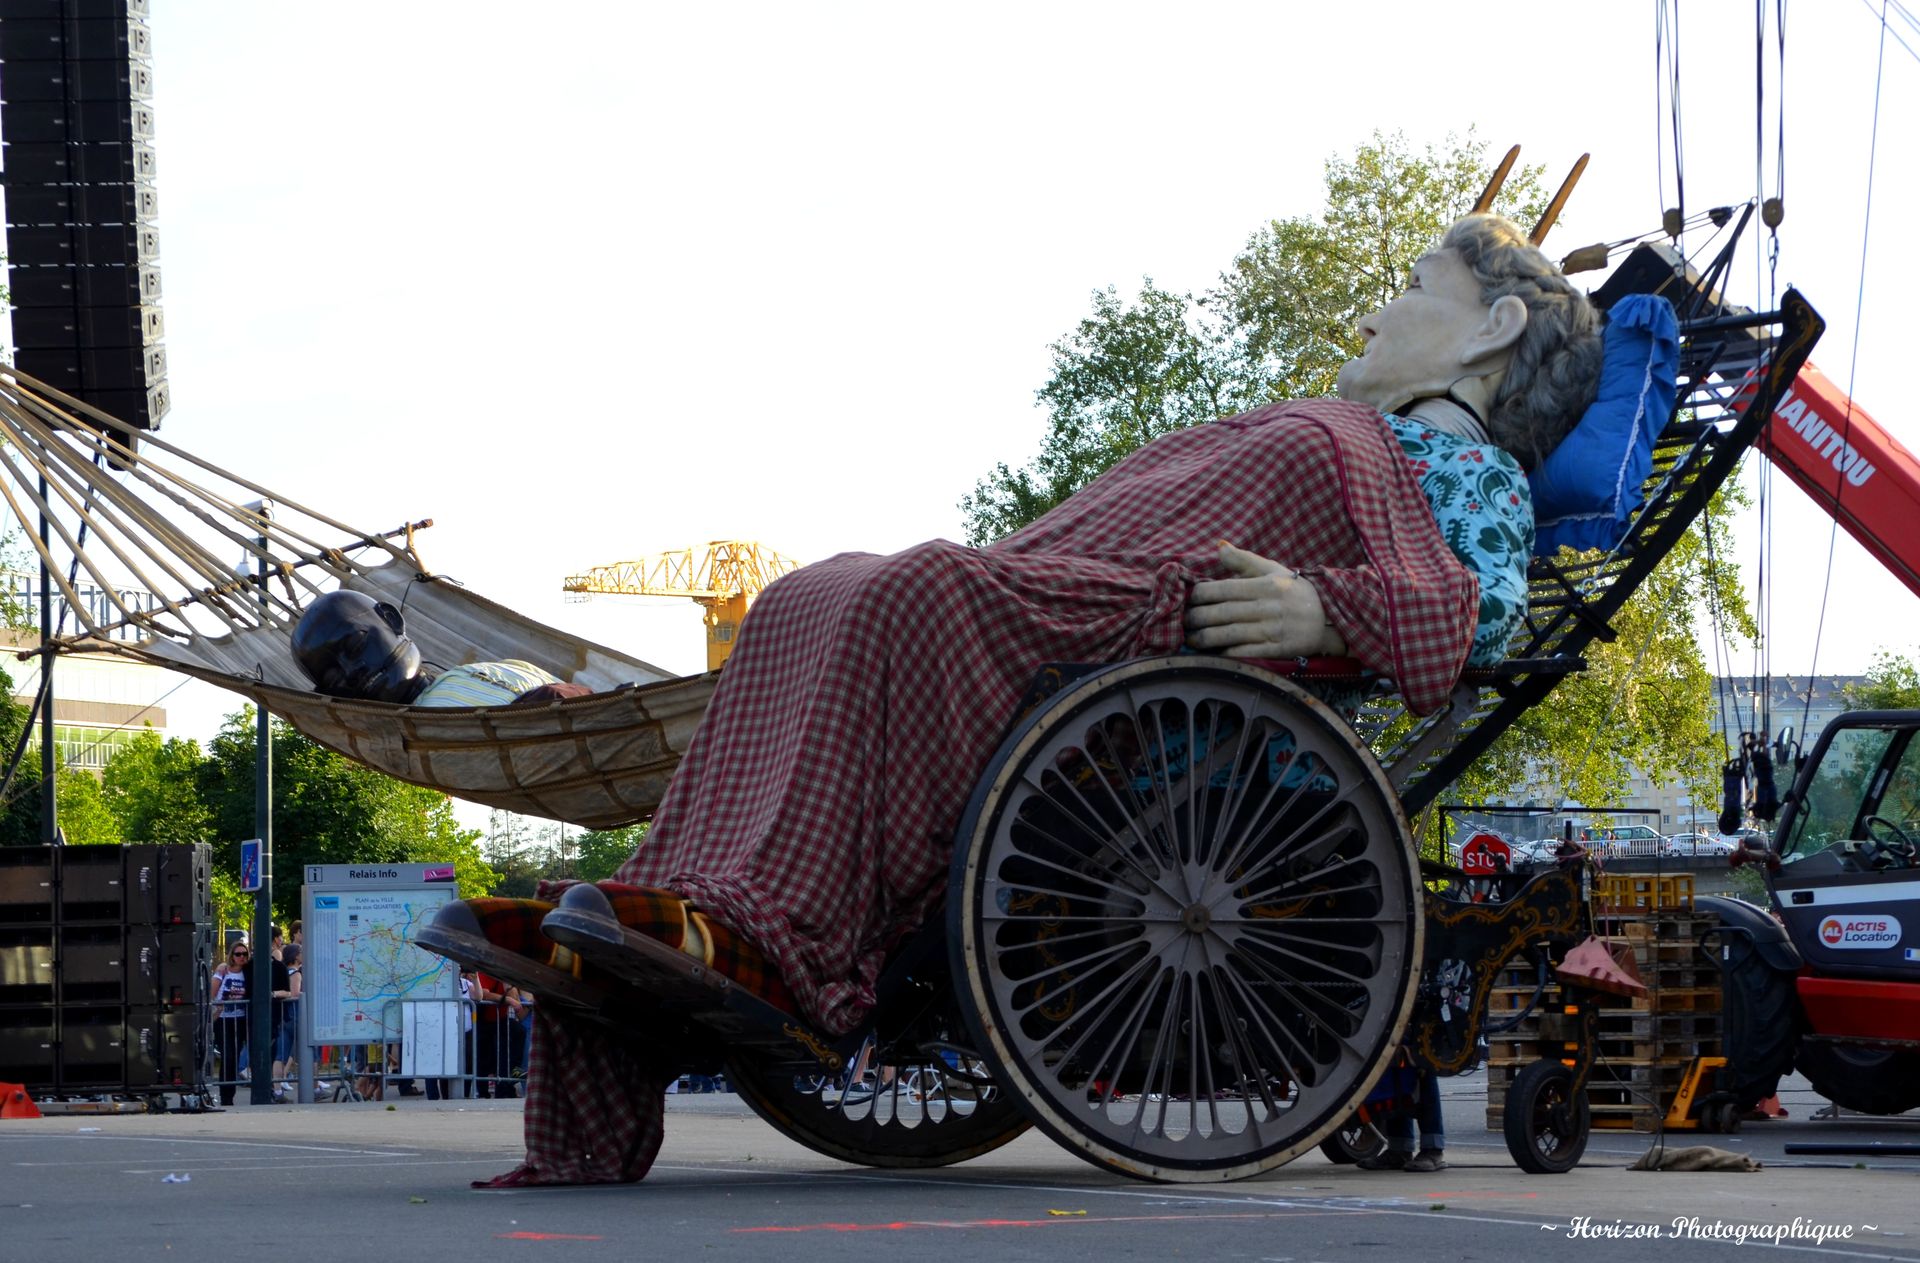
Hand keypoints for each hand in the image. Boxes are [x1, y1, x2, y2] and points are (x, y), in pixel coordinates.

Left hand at [1185, 542, 1347, 657]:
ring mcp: (1274, 630)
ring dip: (1206, 639)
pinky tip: (1213, 653)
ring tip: (1190, 640)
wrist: (1330, 619)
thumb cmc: (1295, 592)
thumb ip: (1244, 560)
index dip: (1201, 595)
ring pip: (1231, 634)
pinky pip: (1247, 653)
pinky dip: (1227, 654)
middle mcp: (1269, 607)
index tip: (1188, 599)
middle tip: (1183, 622)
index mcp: (1266, 585)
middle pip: (1224, 613)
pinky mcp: (1278, 650)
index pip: (1224, 588)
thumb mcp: (1274, 570)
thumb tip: (1218, 546)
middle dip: (1198, 618)